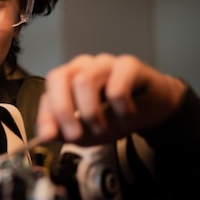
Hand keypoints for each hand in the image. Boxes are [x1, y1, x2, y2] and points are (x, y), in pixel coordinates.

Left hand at [37, 53, 184, 145]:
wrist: (153, 109)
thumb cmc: (115, 117)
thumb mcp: (88, 132)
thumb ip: (65, 132)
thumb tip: (46, 136)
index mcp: (66, 81)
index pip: (47, 95)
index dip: (46, 117)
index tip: (49, 137)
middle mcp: (81, 67)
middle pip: (59, 77)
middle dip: (63, 110)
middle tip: (75, 135)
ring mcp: (104, 63)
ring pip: (84, 80)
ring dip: (91, 113)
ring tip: (103, 129)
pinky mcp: (128, 65)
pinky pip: (116, 87)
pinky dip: (120, 109)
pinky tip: (127, 116)